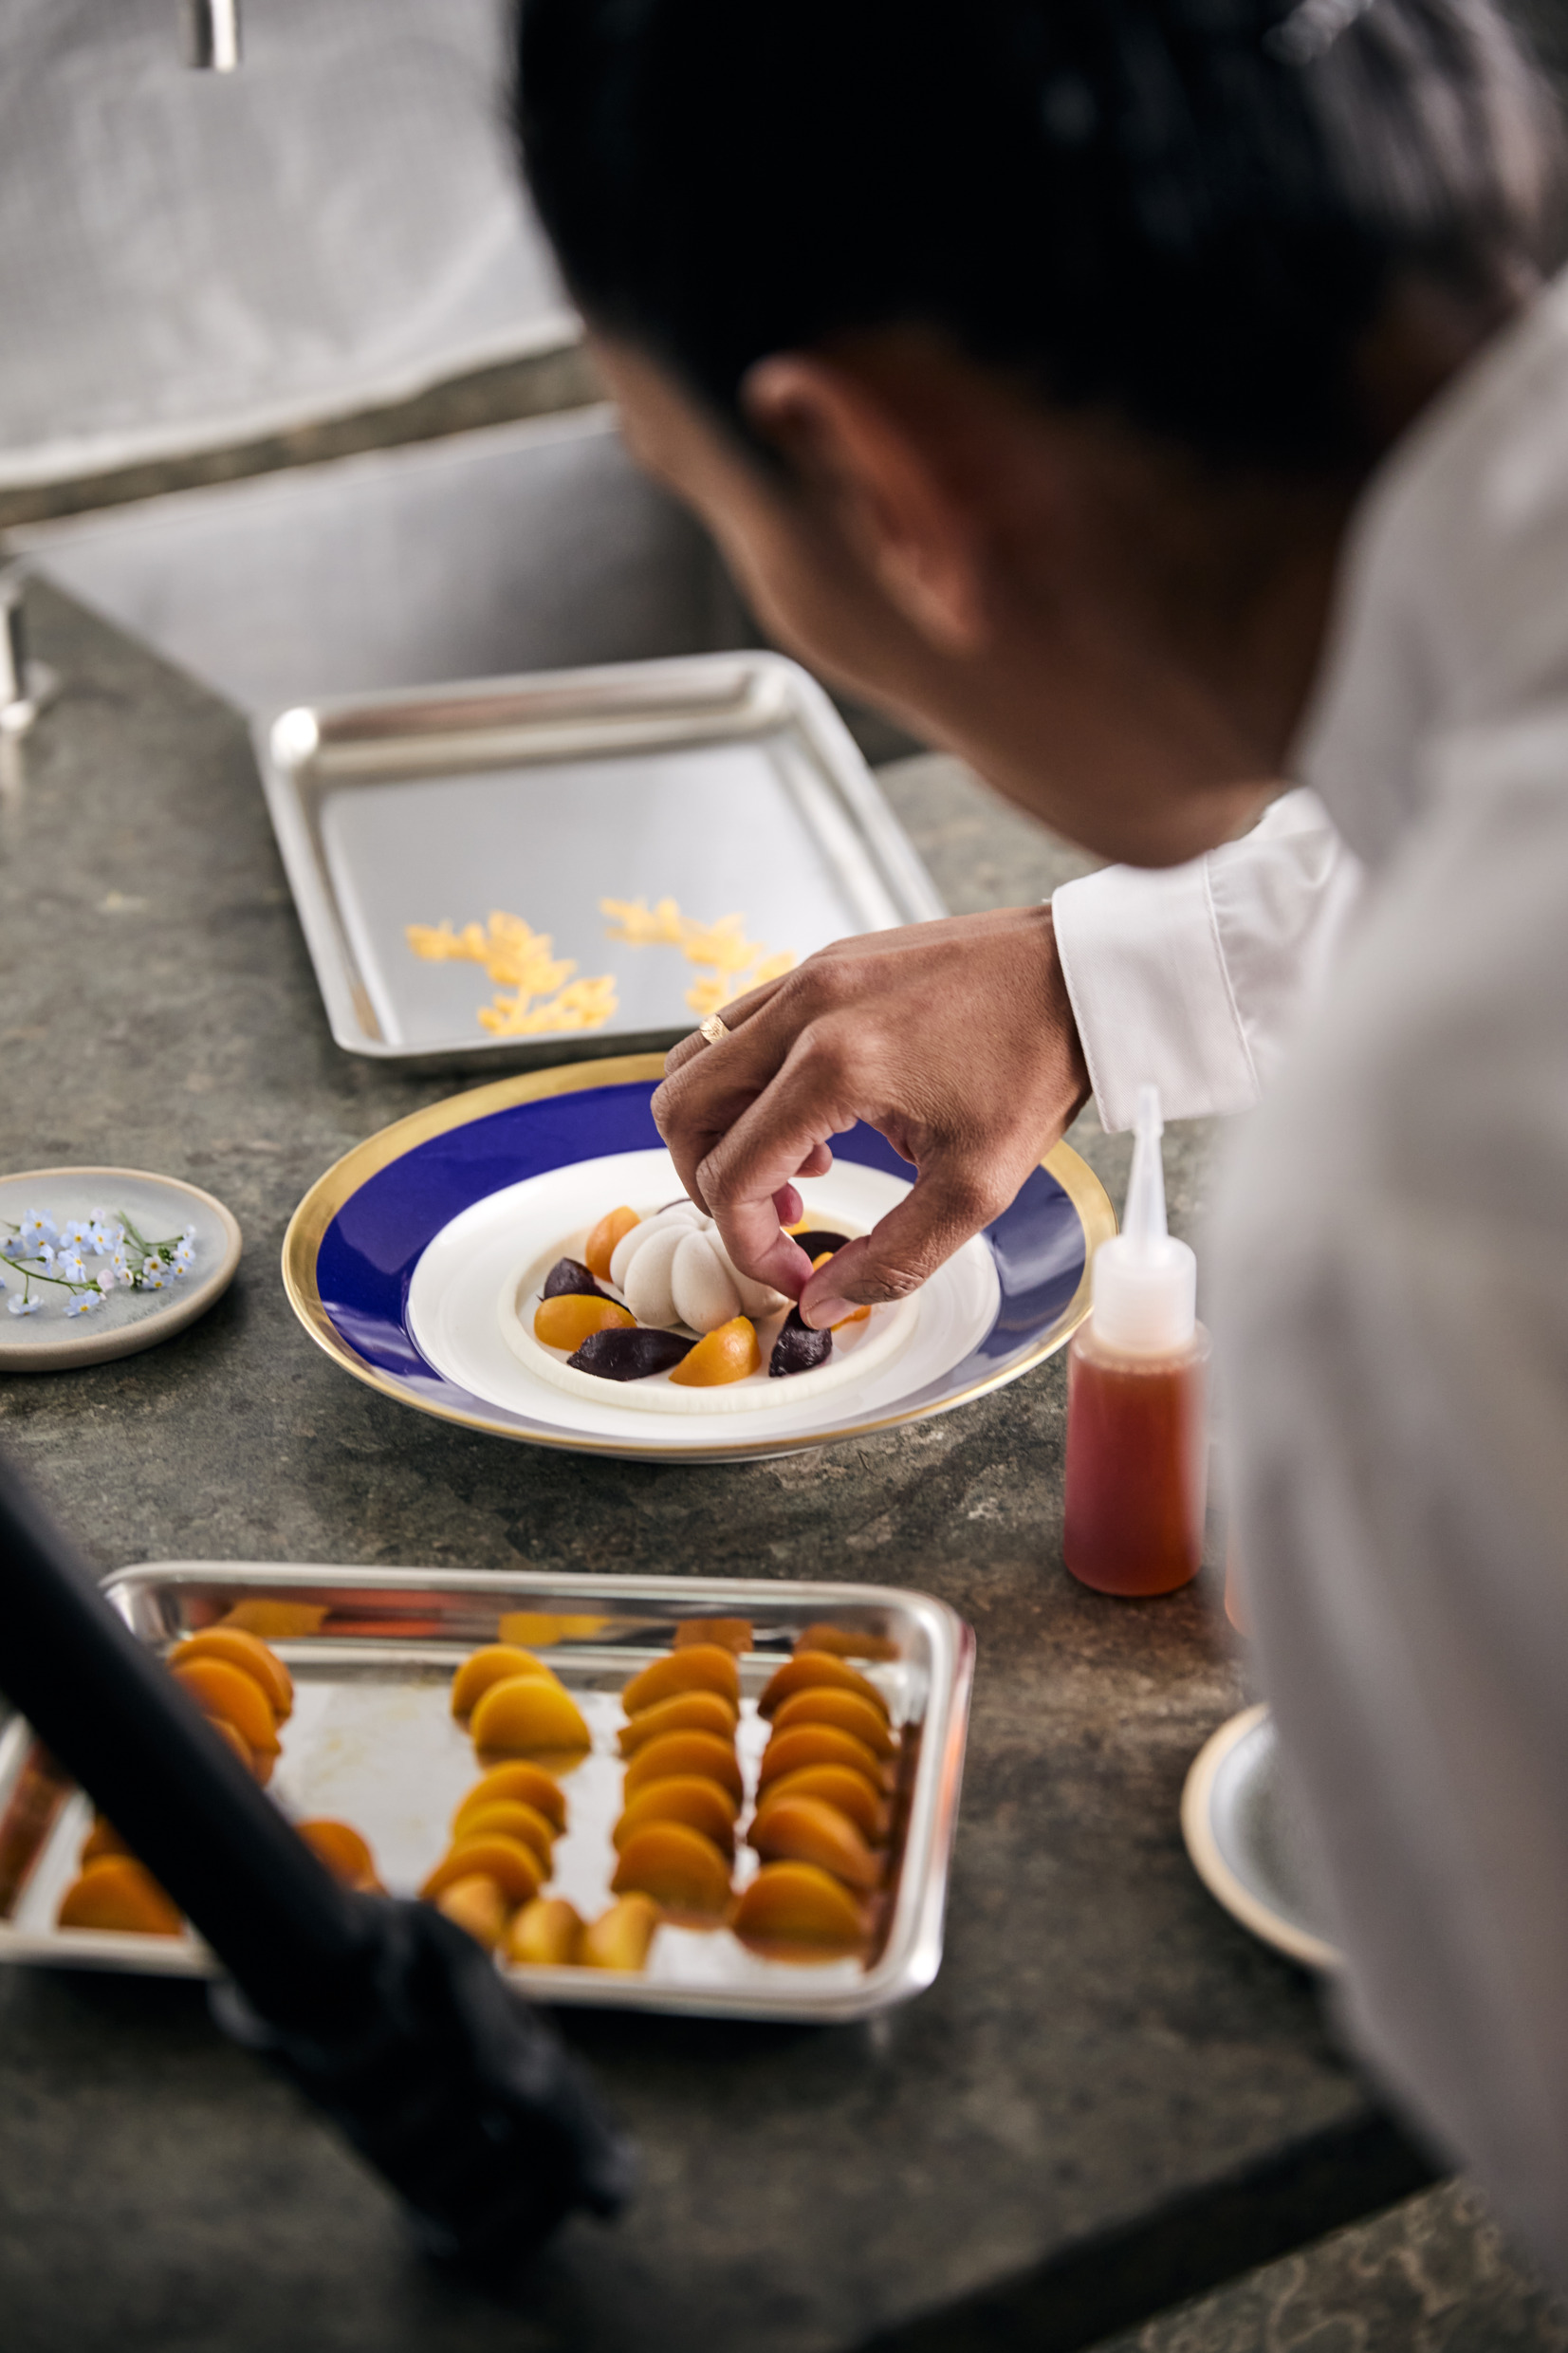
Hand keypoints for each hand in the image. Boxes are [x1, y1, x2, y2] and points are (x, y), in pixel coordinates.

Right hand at [652, 905, 1090, 1327]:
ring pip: (696, 1062)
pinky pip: (740, 1029)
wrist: (1081, 974)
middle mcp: (803, 1009)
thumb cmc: (1038, 1068)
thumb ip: (893, 1257)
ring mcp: (806, 975)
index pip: (732, 1174)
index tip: (796, 1273)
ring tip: (797, 1171)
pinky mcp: (822, 962)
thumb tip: (820, 1303)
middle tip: (772, 1223)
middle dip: (708, 1186)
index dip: (749, 1245)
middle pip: (680, 1111)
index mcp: (834, 1066)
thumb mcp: (977, 1188)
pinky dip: (750, 1086)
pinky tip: (818, 1120)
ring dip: (723, 1131)